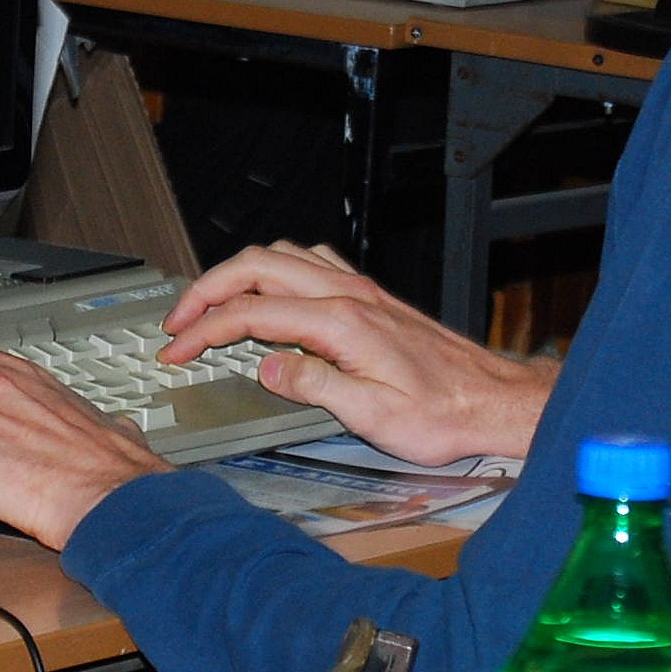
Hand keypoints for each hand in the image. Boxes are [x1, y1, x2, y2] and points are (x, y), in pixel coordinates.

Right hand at [159, 242, 552, 467]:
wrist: (492, 400)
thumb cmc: (443, 413)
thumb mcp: (372, 415)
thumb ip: (313, 385)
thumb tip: (265, 368)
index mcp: (341, 323)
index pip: (250, 314)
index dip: (203, 331)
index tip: (177, 350)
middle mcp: (349, 295)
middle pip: (256, 268)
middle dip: (206, 290)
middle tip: (177, 322)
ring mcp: (361, 290)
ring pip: (282, 256)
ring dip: (237, 274)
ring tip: (211, 303)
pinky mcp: (372, 297)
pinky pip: (312, 261)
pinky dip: (275, 269)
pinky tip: (270, 290)